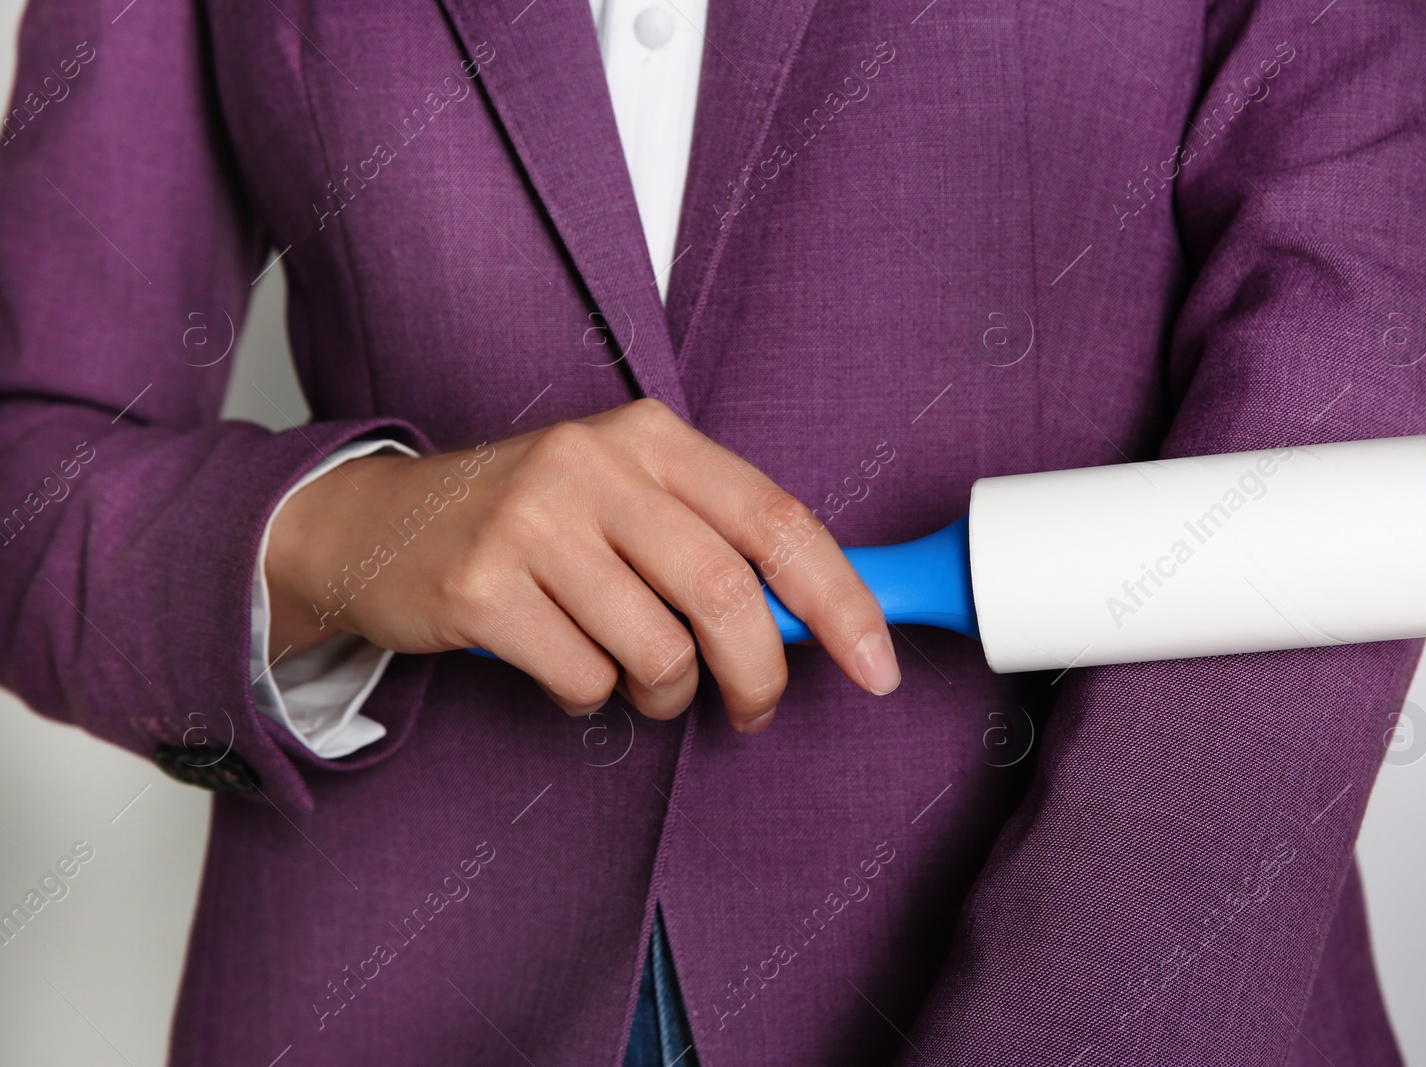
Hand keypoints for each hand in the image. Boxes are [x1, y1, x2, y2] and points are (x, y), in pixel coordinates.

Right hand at [264, 399, 900, 732]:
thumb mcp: (626, 496)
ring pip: (658, 652)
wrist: (376, 524)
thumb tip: (824, 617)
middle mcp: (594, 465)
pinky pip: (584, 681)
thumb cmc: (531, 520)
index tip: (878, 664)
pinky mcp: (481, 588)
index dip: (842, 600)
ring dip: (665, 693)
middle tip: (755, 709)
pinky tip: (561, 664)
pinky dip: (591, 698)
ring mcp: (531, 522)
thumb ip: (716, 540)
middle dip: (760, 675)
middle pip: (727, 594)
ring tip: (633, 674)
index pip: (778, 519)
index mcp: (651, 437)